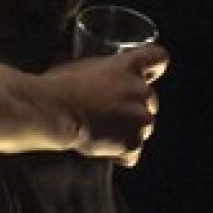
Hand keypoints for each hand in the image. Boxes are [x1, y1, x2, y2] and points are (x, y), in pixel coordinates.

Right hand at [49, 42, 168, 165]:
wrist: (54, 112)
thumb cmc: (59, 88)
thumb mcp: (76, 66)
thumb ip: (93, 69)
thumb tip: (79, 71)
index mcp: (128, 67)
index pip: (158, 58)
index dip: (152, 69)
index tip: (146, 75)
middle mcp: (142, 90)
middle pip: (150, 100)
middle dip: (133, 109)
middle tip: (108, 116)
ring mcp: (141, 118)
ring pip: (144, 128)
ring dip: (127, 132)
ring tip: (102, 136)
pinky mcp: (133, 142)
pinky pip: (132, 153)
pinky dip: (121, 154)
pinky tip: (104, 152)